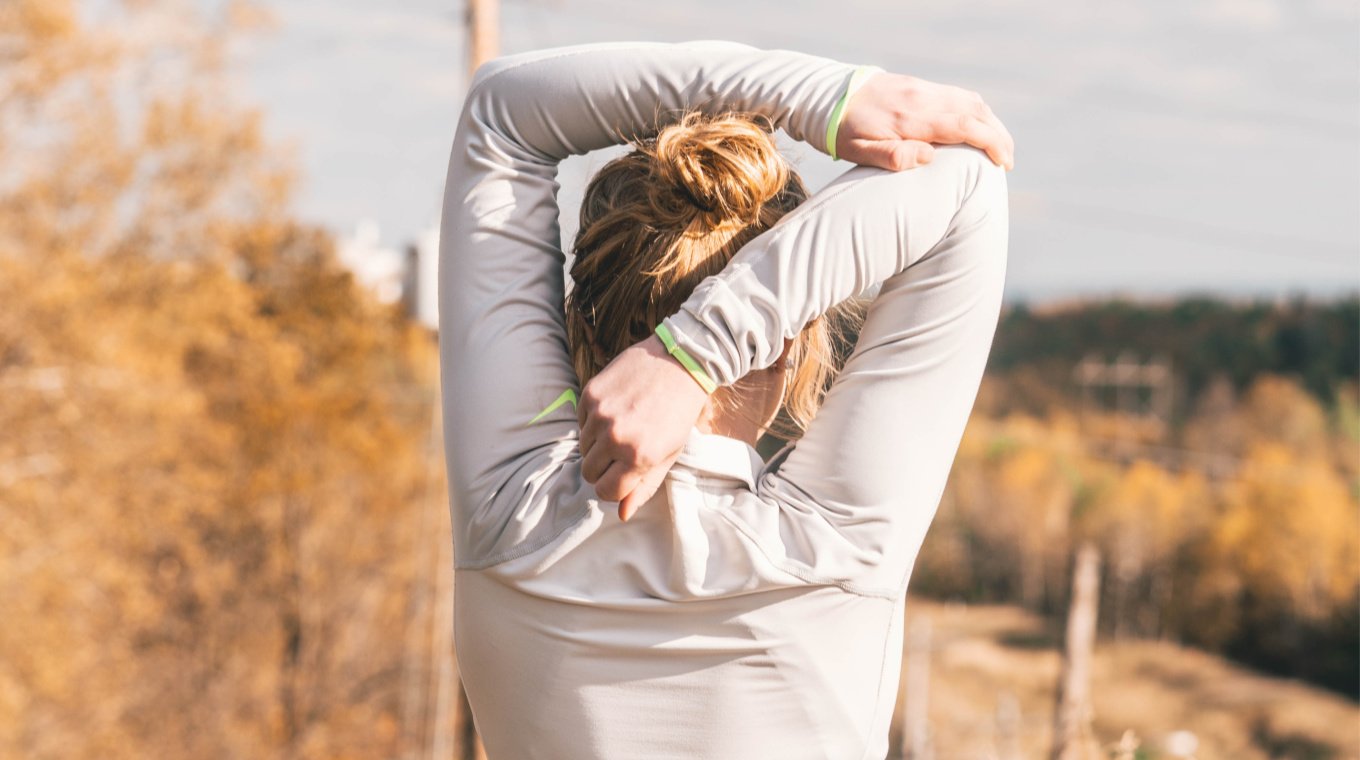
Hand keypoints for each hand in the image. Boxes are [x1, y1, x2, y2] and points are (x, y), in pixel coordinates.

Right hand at [577, 334, 709, 520]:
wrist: (680, 362)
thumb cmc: (679, 413)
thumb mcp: (668, 454)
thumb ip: (644, 486)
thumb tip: (622, 514)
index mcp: (638, 457)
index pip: (605, 492)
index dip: (613, 488)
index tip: (622, 476)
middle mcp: (615, 438)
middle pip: (589, 472)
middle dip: (603, 467)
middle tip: (622, 451)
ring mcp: (600, 415)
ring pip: (583, 447)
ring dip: (598, 443)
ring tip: (623, 426)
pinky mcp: (591, 394)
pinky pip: (581, 422)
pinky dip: (594, 421)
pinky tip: (617, 408)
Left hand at [837, 72, 1014, 170]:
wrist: (832, 95)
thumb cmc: (845, 131)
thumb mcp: (859, 151)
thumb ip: (893, 157)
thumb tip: (929, 157)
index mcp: (911, 119)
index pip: (964, 125)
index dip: (991, 143)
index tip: (1004, 163)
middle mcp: (923, 99)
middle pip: (976, 111)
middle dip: (999, 136)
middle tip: (1008, 161)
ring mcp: (924, 89)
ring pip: (971, 100)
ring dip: (991, 123)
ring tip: (1000, 147)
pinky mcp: (922, 86)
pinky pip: (959, 95)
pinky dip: (977, 111)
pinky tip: (980, 127)